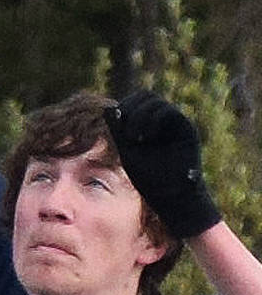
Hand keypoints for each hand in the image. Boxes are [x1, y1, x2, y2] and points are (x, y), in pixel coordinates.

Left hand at [105, 89, 220, 239]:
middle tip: (124, 129)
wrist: (171, 198)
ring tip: (133, 136)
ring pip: (155, 100)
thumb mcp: (127, 152)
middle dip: (130, 106)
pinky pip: (169, 111)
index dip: (124, 106)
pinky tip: (144, 136)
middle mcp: (164, 122)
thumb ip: (119, 131)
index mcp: (149, 125)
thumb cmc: (149, 180)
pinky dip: (152, 118)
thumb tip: (108, 108)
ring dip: (139, 114)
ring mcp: (176, 125)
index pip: (136, 101)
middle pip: (145, 96)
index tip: (115, 122)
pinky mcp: (186, 130)